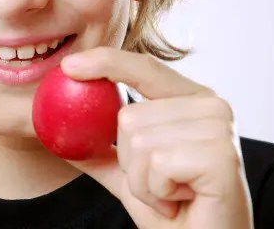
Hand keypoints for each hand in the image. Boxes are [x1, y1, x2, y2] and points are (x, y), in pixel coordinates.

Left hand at [60, 48, 252, 228]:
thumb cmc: (173, 212)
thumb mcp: (128, 174)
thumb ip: (98, 149)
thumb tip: (52, 130)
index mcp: (192, 99)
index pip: (144, 68)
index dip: (106, 61)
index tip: (68, 65)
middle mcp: (211, 105)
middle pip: (130, 116)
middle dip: (129, 162)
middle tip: (160, 186)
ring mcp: (219, 127)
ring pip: (140, 141)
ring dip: (143, 181)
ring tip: (170, 196)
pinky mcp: (221, 154)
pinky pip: (157, 163)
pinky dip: (157, 192)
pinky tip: (180, 202)